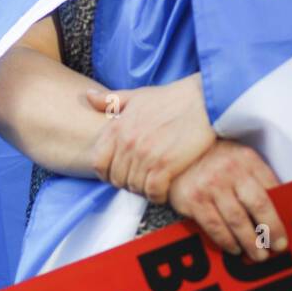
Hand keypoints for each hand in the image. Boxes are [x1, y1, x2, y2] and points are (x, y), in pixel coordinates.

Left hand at [85, 74, 215, 200]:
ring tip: (154, 185)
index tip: (119, 173)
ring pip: (134, 187)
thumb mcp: (139, 95)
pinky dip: (157, 195)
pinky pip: (152, 191)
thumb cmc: (173, 98)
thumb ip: (112, 100)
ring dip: (143, 190)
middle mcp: (128, 142)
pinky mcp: (165, 165)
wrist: (205, 101)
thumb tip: (86, 97)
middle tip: (141, 180)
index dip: (106, 173)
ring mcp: (146, 155)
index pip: (98, 162)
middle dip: (127, 182)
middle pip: (116, 178)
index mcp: (118, 127)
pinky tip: (165, 190)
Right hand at [168, 140, 287, 260]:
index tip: (286, 232)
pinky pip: (214, 227)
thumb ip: (258, 180)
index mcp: (248, 160)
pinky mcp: (193, 200)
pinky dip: (227, 241)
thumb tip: (279, 211)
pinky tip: (234, 249)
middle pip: (258, 204)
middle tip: (277, 247)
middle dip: (270, 230)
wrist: (179, 155)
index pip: (272, 189)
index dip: (281, 213)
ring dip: (250, 242)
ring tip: (259, 255)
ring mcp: (210, 185)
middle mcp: (230, 171)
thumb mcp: (240, 160)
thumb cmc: (215, 161)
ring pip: (237, 220)